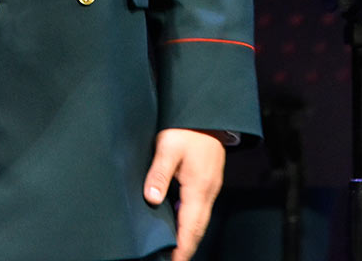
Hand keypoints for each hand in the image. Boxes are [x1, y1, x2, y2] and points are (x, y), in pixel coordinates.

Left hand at [144, 128, 224, 260]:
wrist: (206, 113)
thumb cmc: (186, 128)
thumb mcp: (168, 147)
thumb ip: (159, 173)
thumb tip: (152, 199)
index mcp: (199, 187)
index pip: (191, 226)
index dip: (182, 247)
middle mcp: (208, 192)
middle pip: (198, 229)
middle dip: (186, 248)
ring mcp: (209, 188)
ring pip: (199, 220)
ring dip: (188, 237)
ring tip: (172, 252)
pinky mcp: (206, 183)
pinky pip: (199, 210)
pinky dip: (190, 224)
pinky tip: (178, 226)